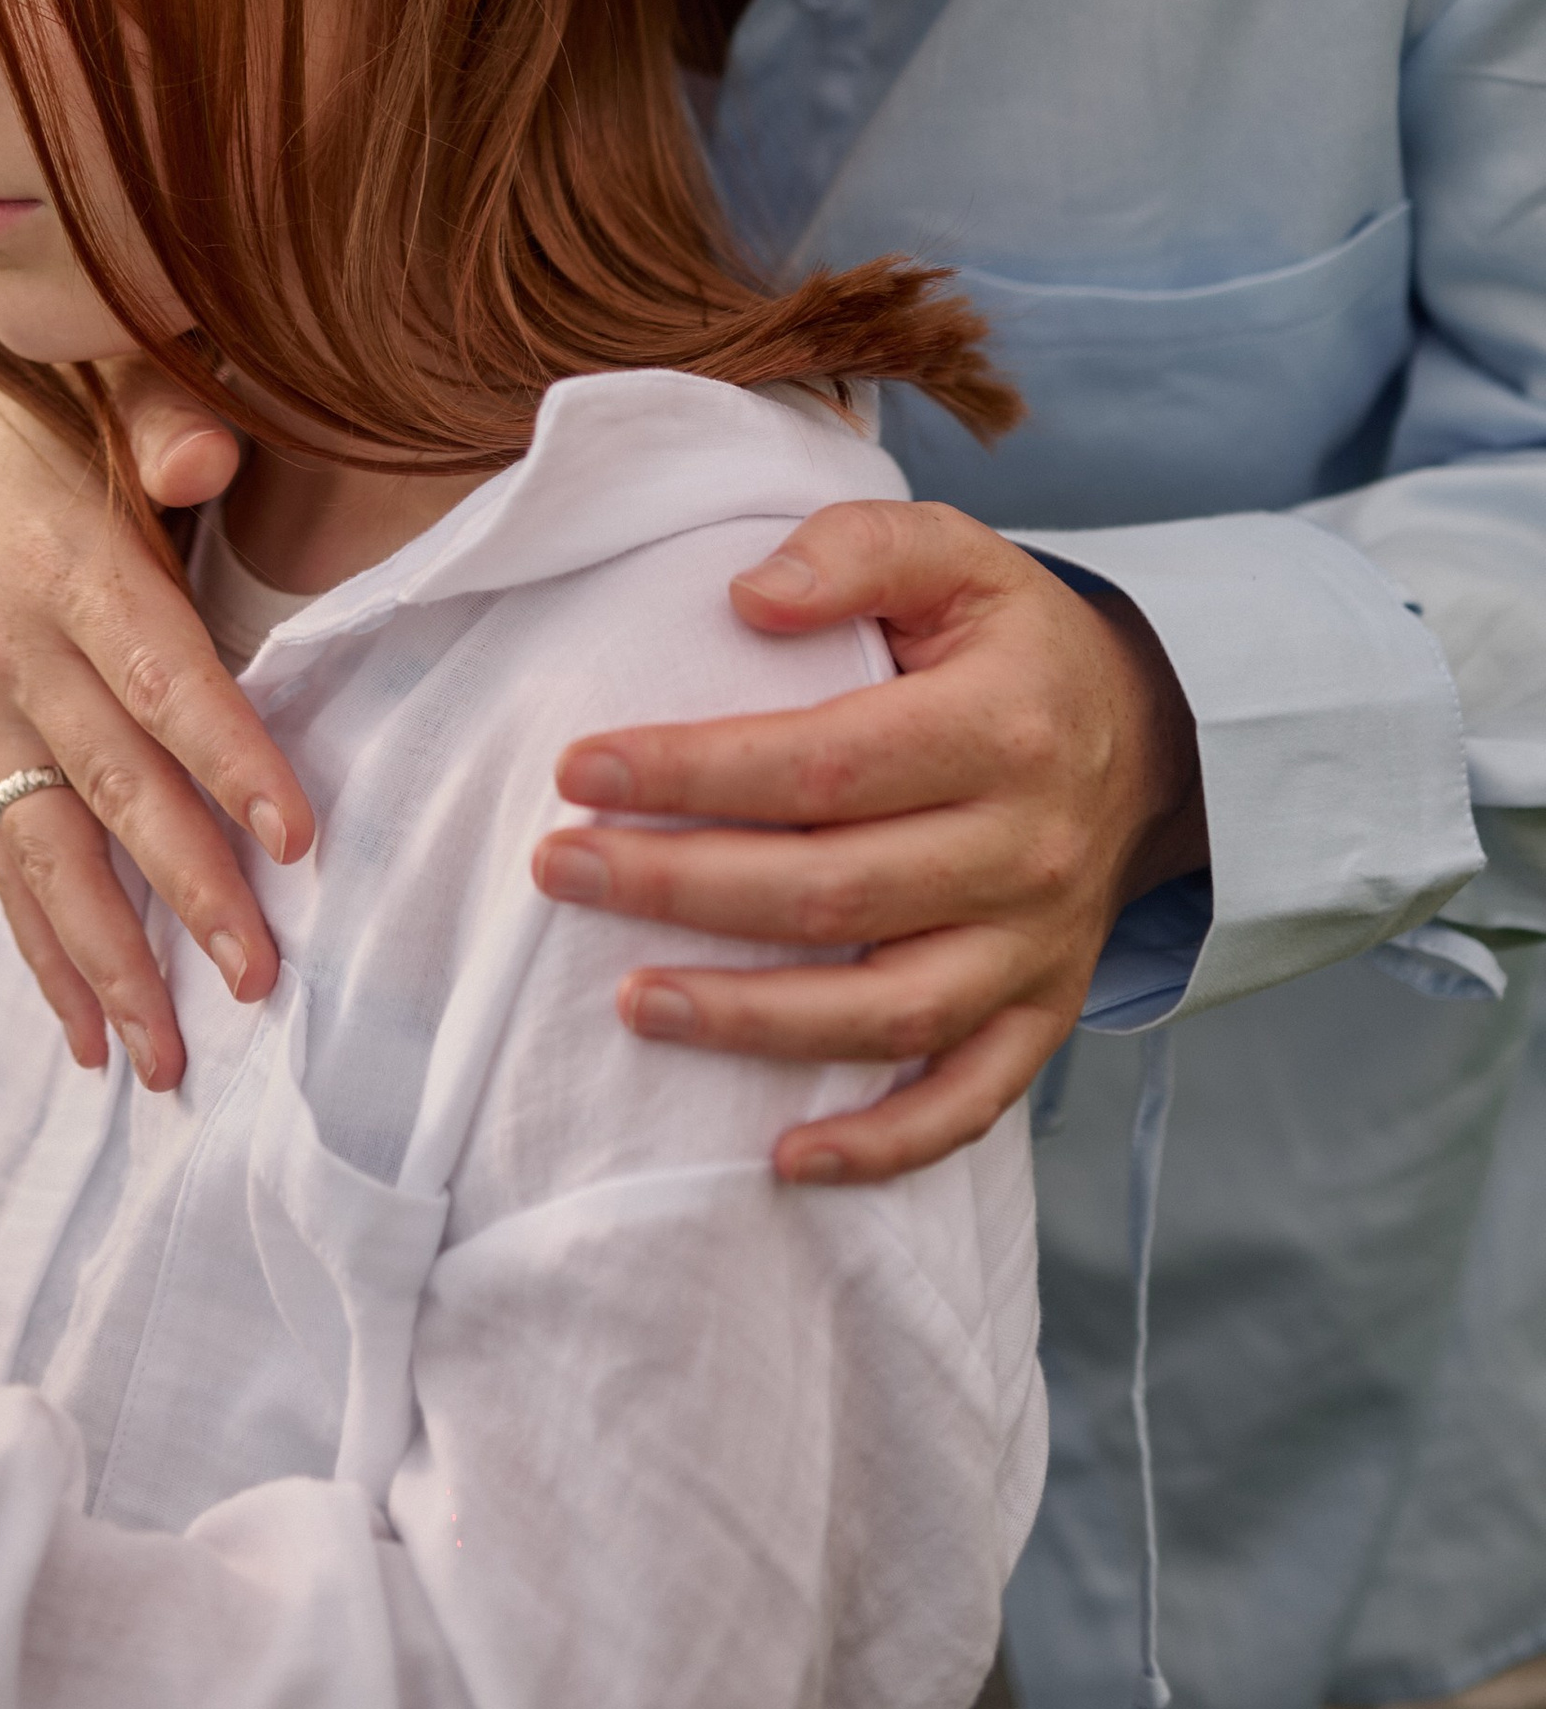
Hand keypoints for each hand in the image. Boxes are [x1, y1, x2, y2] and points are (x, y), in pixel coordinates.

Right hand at [0, 333, 313, 1092]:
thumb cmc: (55, 405)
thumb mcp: (101, 379)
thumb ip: (161, 415)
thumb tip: (209, 456)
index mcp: (65, 561)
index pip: (158, 671)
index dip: (225, 753)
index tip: (296, 834)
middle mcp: (14, 653)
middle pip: (108, 784)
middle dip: (184, 890)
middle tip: (259, 978)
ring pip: (44, 853)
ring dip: (107, 962)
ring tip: (169, 1059)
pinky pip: (1, 864)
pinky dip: (40, 956)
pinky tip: (84, 1038)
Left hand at [532, 503, 1204, 1184]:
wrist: (1153, 735)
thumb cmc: (1009, 640)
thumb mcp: (953, 553)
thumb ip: (852, 550)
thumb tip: (746, 598)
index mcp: (1000, 725)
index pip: (822, 764)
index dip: (692, 771)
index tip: (578, 770)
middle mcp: (1025, 847)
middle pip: (834, 893)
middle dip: (679, 888)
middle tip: (555, 871)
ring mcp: (1037, 946)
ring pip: (889, 1012)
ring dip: (752, 1022)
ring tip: (629, 1005)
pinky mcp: (1042, 1013)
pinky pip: (967, 1101)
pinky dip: (882, 1146)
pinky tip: (782, 1158)